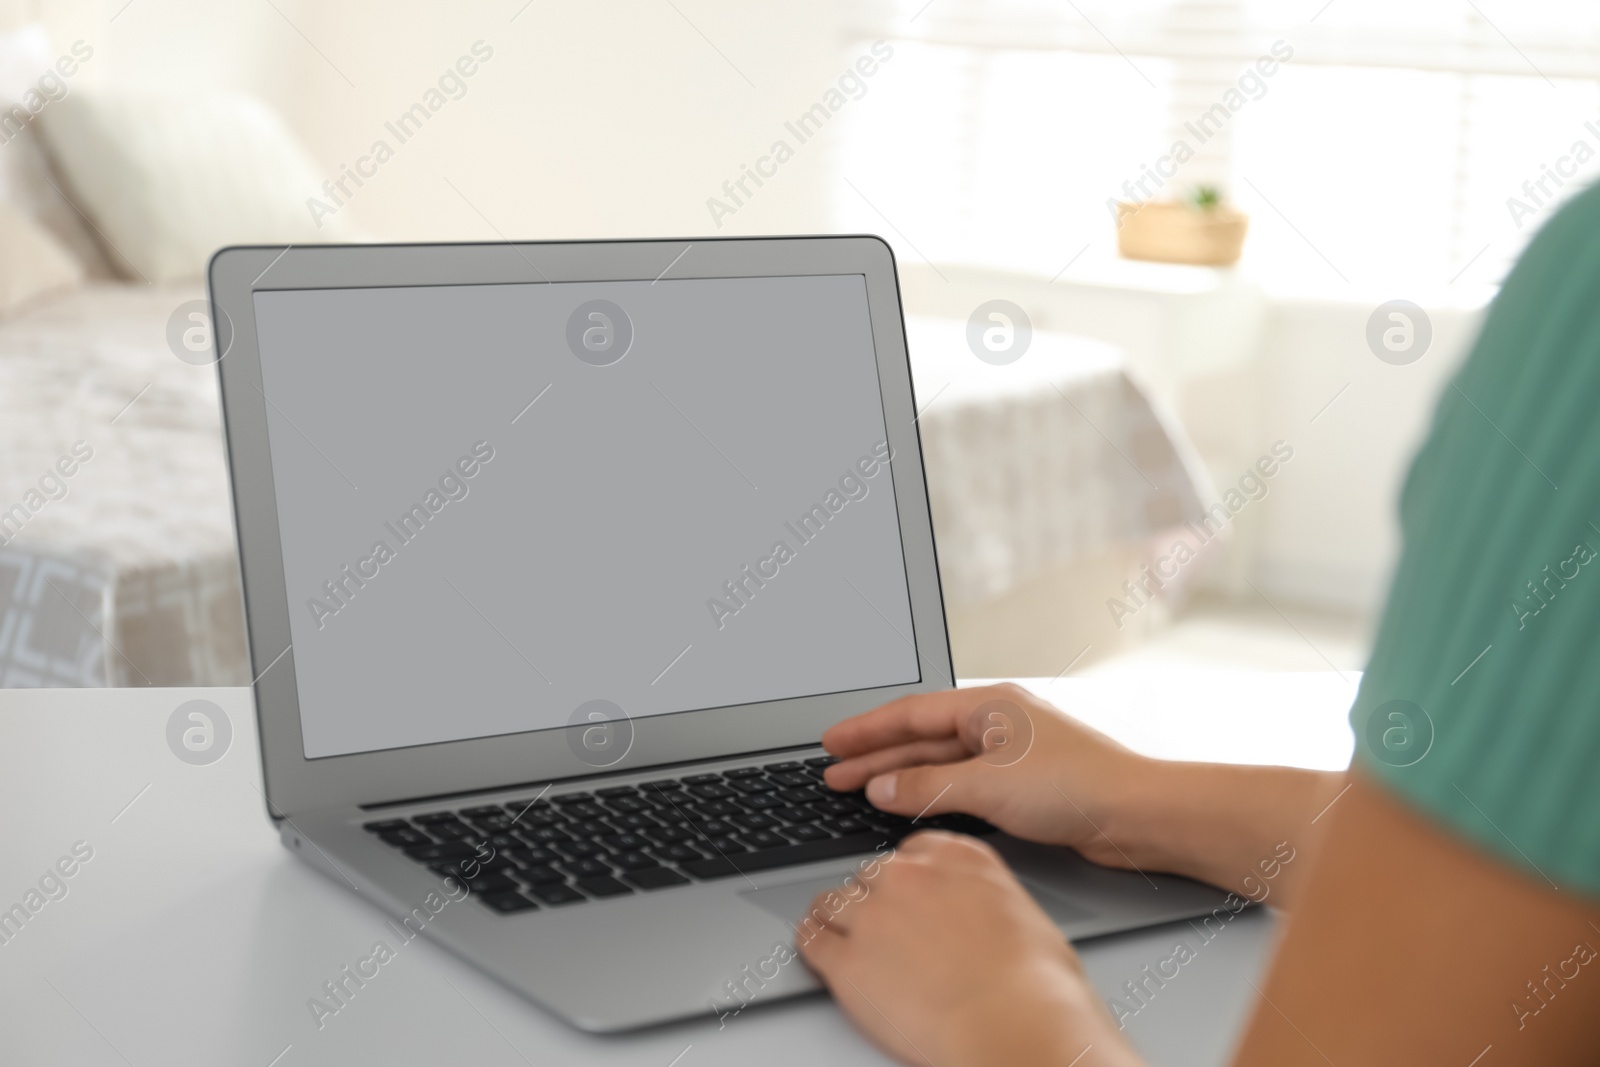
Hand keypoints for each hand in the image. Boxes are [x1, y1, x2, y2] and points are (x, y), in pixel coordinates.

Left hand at [798, 831, 1138, 1066]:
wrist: (1015, 1026)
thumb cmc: (1035, 985)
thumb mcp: (1022, 915)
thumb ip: (988, 900)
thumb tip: (984, 918)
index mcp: (957, 858)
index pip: (912, 850)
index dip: (905, 875)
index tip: (903, 890)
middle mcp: (908, 876)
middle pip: (871, 875)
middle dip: (874, 899)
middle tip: (882, 928)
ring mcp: (872, 916)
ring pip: (832, 902)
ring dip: (835, 918)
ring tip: (835, 932)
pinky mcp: (846, 962)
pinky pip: (810, 940)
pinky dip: (810, 943)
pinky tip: (814, 947)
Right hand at [822, 683, 1149, 868]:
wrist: (1137, 815)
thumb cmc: (1077, 786)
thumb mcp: (987, 786)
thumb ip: (926, 786)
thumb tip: (880, 787)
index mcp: (990, 706)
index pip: (911, 713)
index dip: (867, 729)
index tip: (833, 742)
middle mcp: (998, 724)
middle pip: (921, 737)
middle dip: (876, 755)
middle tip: (834, 772)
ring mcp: (1011, 755)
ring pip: (940, 763)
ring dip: (901, 777)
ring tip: (861, 790)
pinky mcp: (1023, 787)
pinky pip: (962, 785)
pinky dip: (931, 794)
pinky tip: (912, 806)